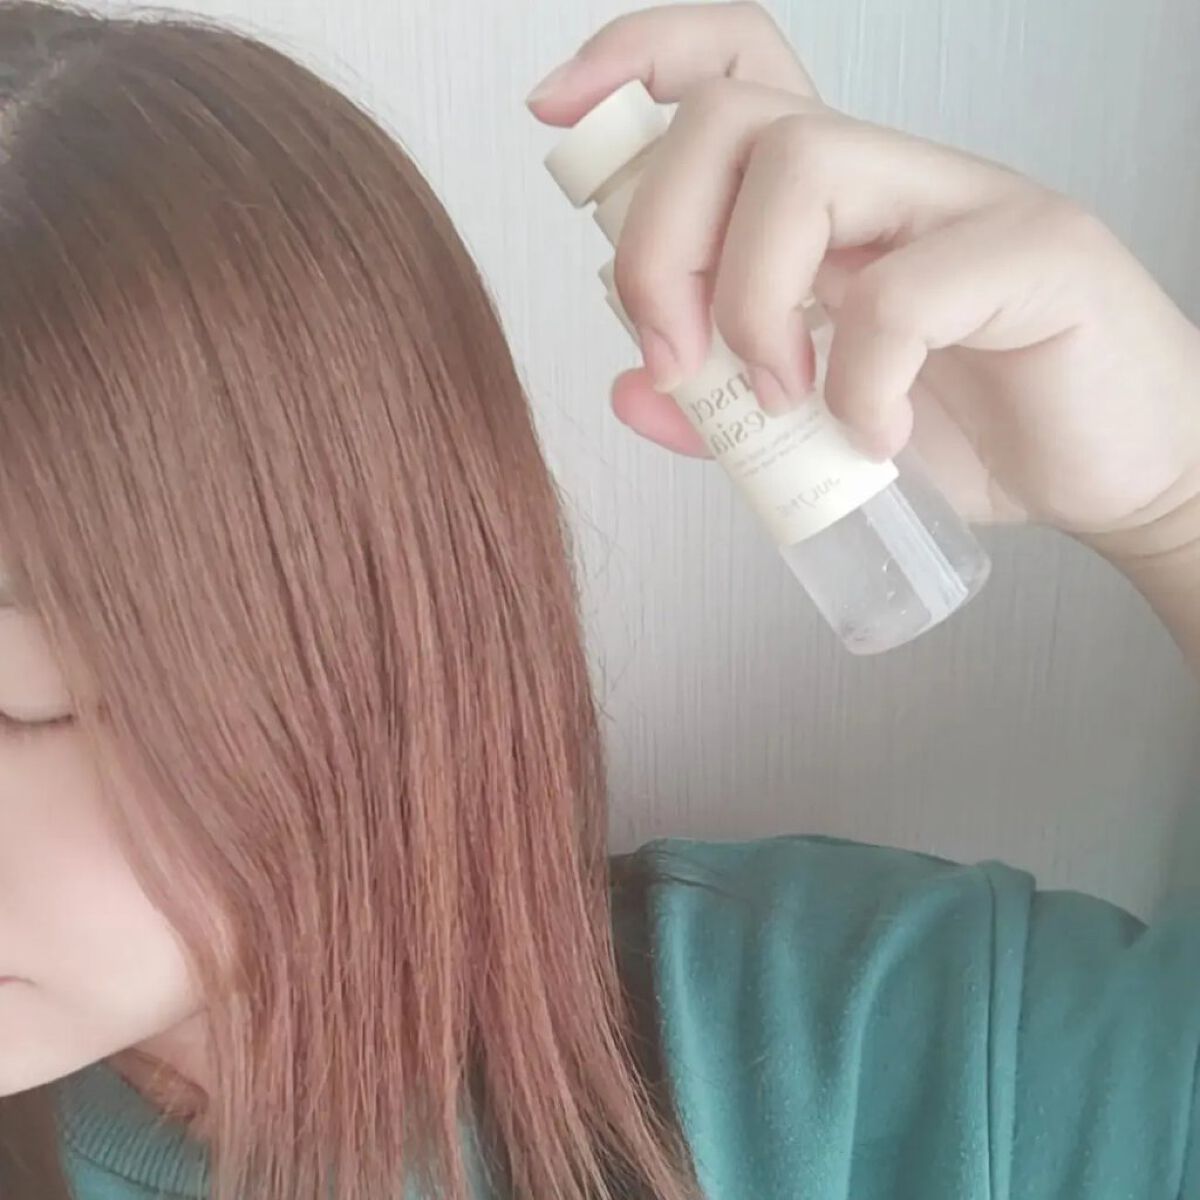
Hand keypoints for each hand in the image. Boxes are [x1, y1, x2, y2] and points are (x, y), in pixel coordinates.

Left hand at [528, 2, 1199, 563]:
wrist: (1113, 473)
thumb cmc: (971, 433)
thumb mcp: (816, 433)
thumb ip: (723, 410)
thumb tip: (630, 390)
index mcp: (831, 204)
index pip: (731, 71)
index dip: (636, 60)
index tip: (554, 110)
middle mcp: (889, 176)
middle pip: (730, 119)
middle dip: (660, 241)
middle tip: (671, 356)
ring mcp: (964, 200)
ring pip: (805, 166)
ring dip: (752, 301)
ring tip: (783, 397)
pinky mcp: (1035, 251)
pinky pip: (903, 292)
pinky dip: (859, 382)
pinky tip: (875, 436)